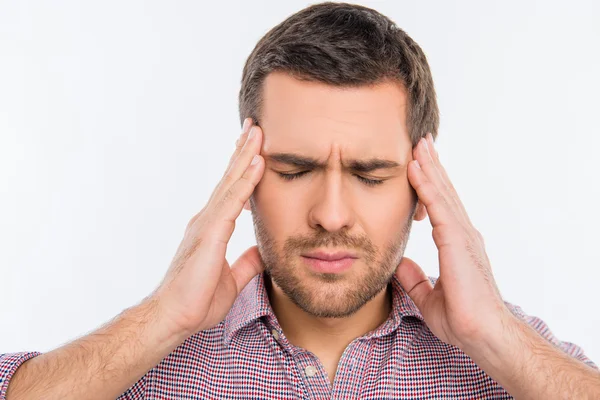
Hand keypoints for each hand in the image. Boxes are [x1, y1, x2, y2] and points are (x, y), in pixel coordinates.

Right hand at [150, 119, 265, 335]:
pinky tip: (257, 163)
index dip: (242, 168)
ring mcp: (206, 223)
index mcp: (212, 228)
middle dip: (243, 151)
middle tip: (255, 126)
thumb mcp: (232, 279)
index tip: (254, 148)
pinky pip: (232, 201)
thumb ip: (247, 262)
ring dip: (245, 155)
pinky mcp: (209, 233)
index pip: (231, 191)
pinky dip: (245, 181)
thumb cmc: (196, 301)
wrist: (172, 318)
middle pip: (229, 178)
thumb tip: (263, 250)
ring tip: (257, 131)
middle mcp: (207, 219)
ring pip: (230, 182)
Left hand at [395, 133, 510, 350]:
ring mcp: (463, 235)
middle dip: (432, 166)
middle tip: (421, 141)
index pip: (440, 207)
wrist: (483, 334)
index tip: (419, 164)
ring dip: (429, 166)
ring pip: (442, 192)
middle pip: (444, 192)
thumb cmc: (463, 319)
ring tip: (419, 143)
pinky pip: (439, 206)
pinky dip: (427, 185)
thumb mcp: (428, 297)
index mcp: (457, 245)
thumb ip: (414, 278)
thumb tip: (399, 264)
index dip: (430, 184)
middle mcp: (463, 234)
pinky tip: (417, 168)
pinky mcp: (458, 241)